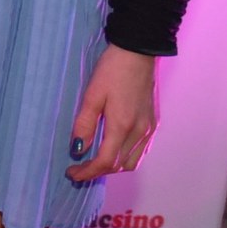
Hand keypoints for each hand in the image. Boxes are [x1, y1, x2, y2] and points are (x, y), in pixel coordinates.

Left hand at [67, 46, 158, 181]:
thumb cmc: (111, 71)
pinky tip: (113, 150)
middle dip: (99, 171)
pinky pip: (141, 151)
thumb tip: (78, 149)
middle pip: (120, 165)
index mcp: (123, 126)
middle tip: (80, 169)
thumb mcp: (91, 95)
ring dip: (114, 167)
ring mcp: (150, 129)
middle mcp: (140, 132)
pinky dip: (126, 157)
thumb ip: (85, 124)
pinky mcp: (154, 123)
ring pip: (133, 161)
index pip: (106, 162)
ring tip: (94, 162)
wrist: (138, 53)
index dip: (88, 172)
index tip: (72, 174)